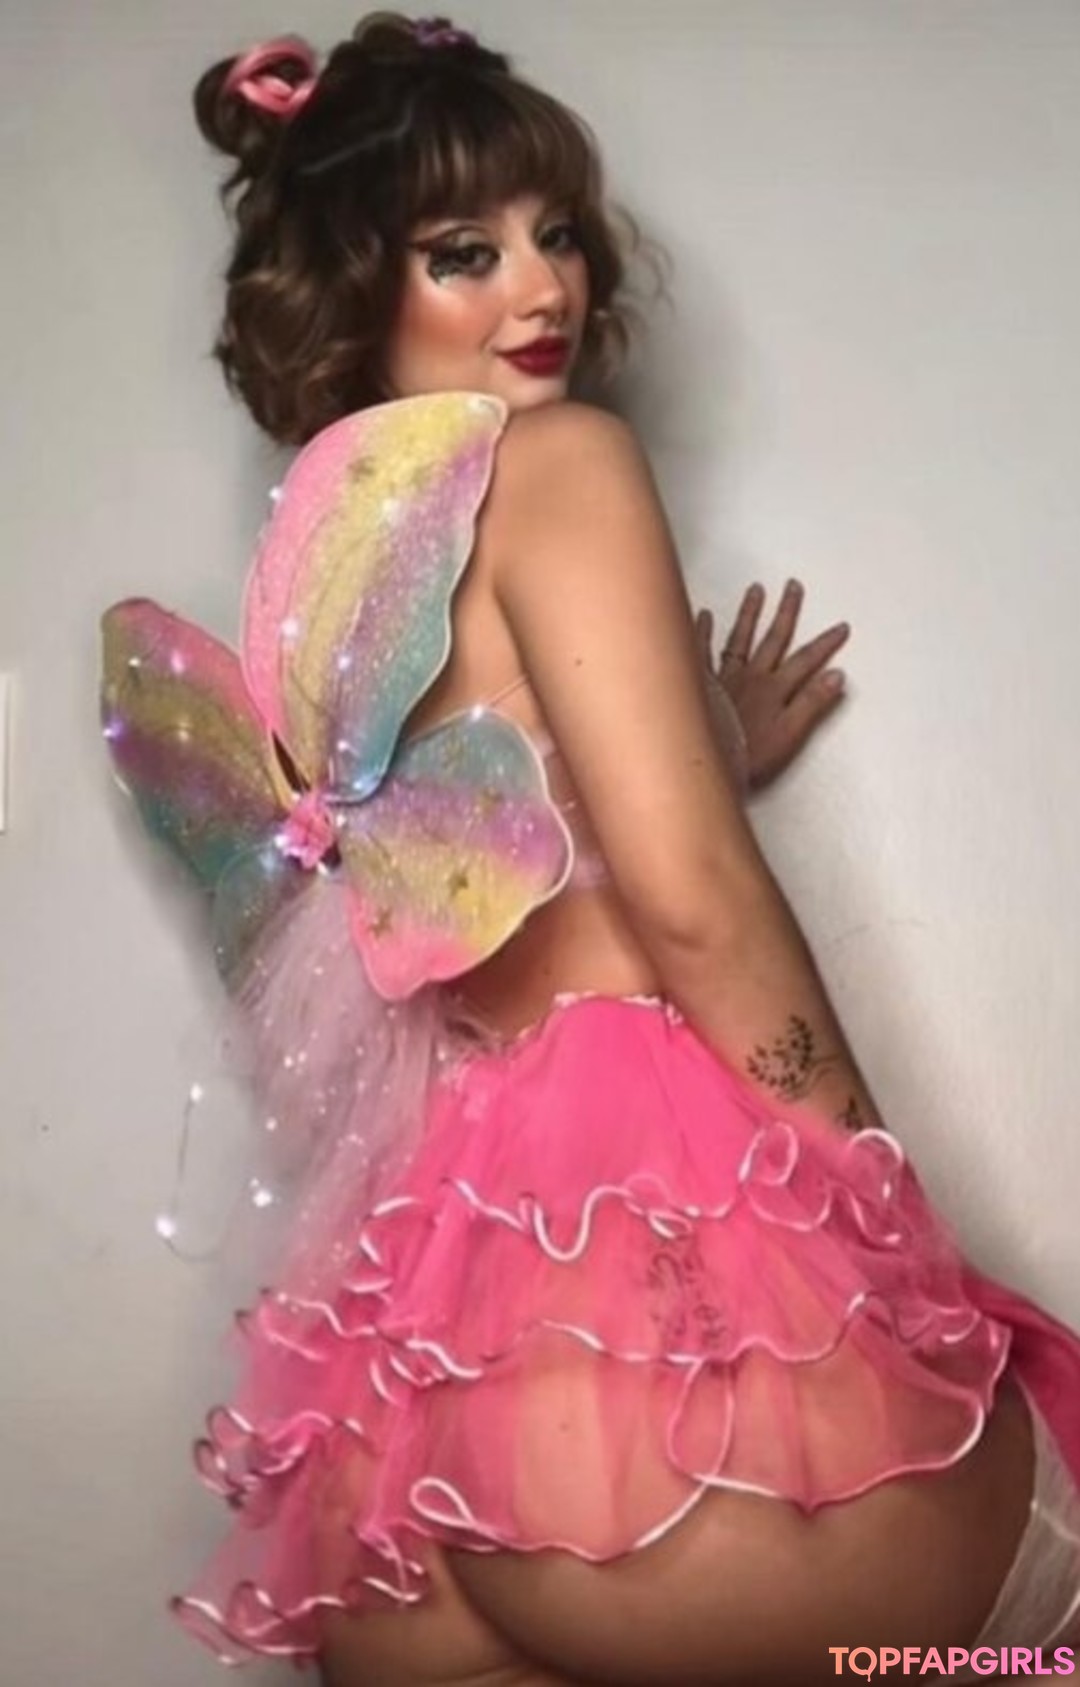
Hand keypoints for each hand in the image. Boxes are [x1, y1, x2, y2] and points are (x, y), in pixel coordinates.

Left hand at [696, 579, 849, 791]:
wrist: (705, 762)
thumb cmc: (746, 756)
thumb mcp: (790, 735)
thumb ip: (813, 703)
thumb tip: (837, 676)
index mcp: (774, 689)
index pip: (806, 660)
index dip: (826, 644)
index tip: (840, 628)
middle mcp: (750, 677)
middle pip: (773, 638)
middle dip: (786, 612)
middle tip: (793, 587)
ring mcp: (725, 679)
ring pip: (739, 638)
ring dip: (749, 614)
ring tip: (756, 590)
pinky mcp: (702, 685)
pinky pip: (700, 651)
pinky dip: (702, 632)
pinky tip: (704, 615)